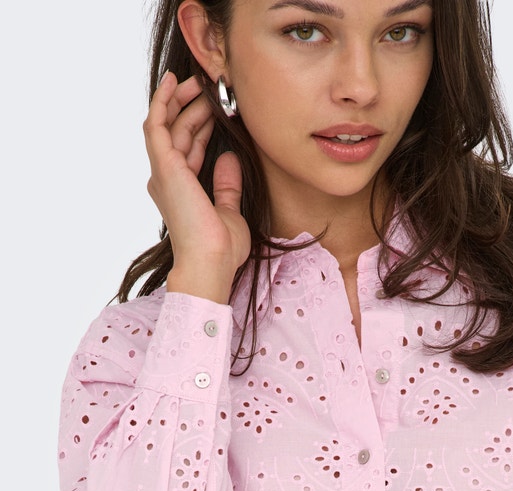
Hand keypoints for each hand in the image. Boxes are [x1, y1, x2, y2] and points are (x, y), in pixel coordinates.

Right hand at [142, 71, 250, 302]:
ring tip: (197, 81)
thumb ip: (227, 185)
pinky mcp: (164, 166)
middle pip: (177, 133)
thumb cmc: (220, 248)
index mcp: (180, 190)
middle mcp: (167, 180)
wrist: (210, 262)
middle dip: (192, 108)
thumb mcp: (230, 212)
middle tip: (209, 88)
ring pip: (167, 124)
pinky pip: (157, 125)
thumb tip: (229, 158)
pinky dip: (163, 102)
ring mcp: (163, 172)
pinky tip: (173, 83)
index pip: (190, 150)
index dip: (202, 127)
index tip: (217, 110)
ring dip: (180, 101)